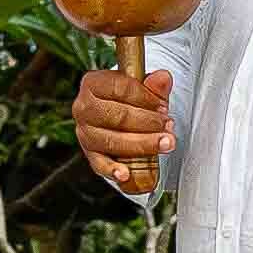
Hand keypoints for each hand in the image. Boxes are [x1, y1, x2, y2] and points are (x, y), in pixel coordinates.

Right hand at [73, 65, 171, 196]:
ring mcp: (85, 132)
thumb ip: (153, 85)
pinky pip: (100, 164)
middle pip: (117, 116)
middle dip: (147, 122)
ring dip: (142, 144)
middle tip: (168, 125)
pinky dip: (113, 170)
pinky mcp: (90, 154)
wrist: (118, 117)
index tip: (163, 106)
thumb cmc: (129, 100)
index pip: (119, 88)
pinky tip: (126, 173)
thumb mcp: (142, 88)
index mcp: (93, 83)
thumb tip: (163, 78)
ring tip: (164, 143)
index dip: (145, 97)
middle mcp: (84, 108)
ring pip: (112, 141)